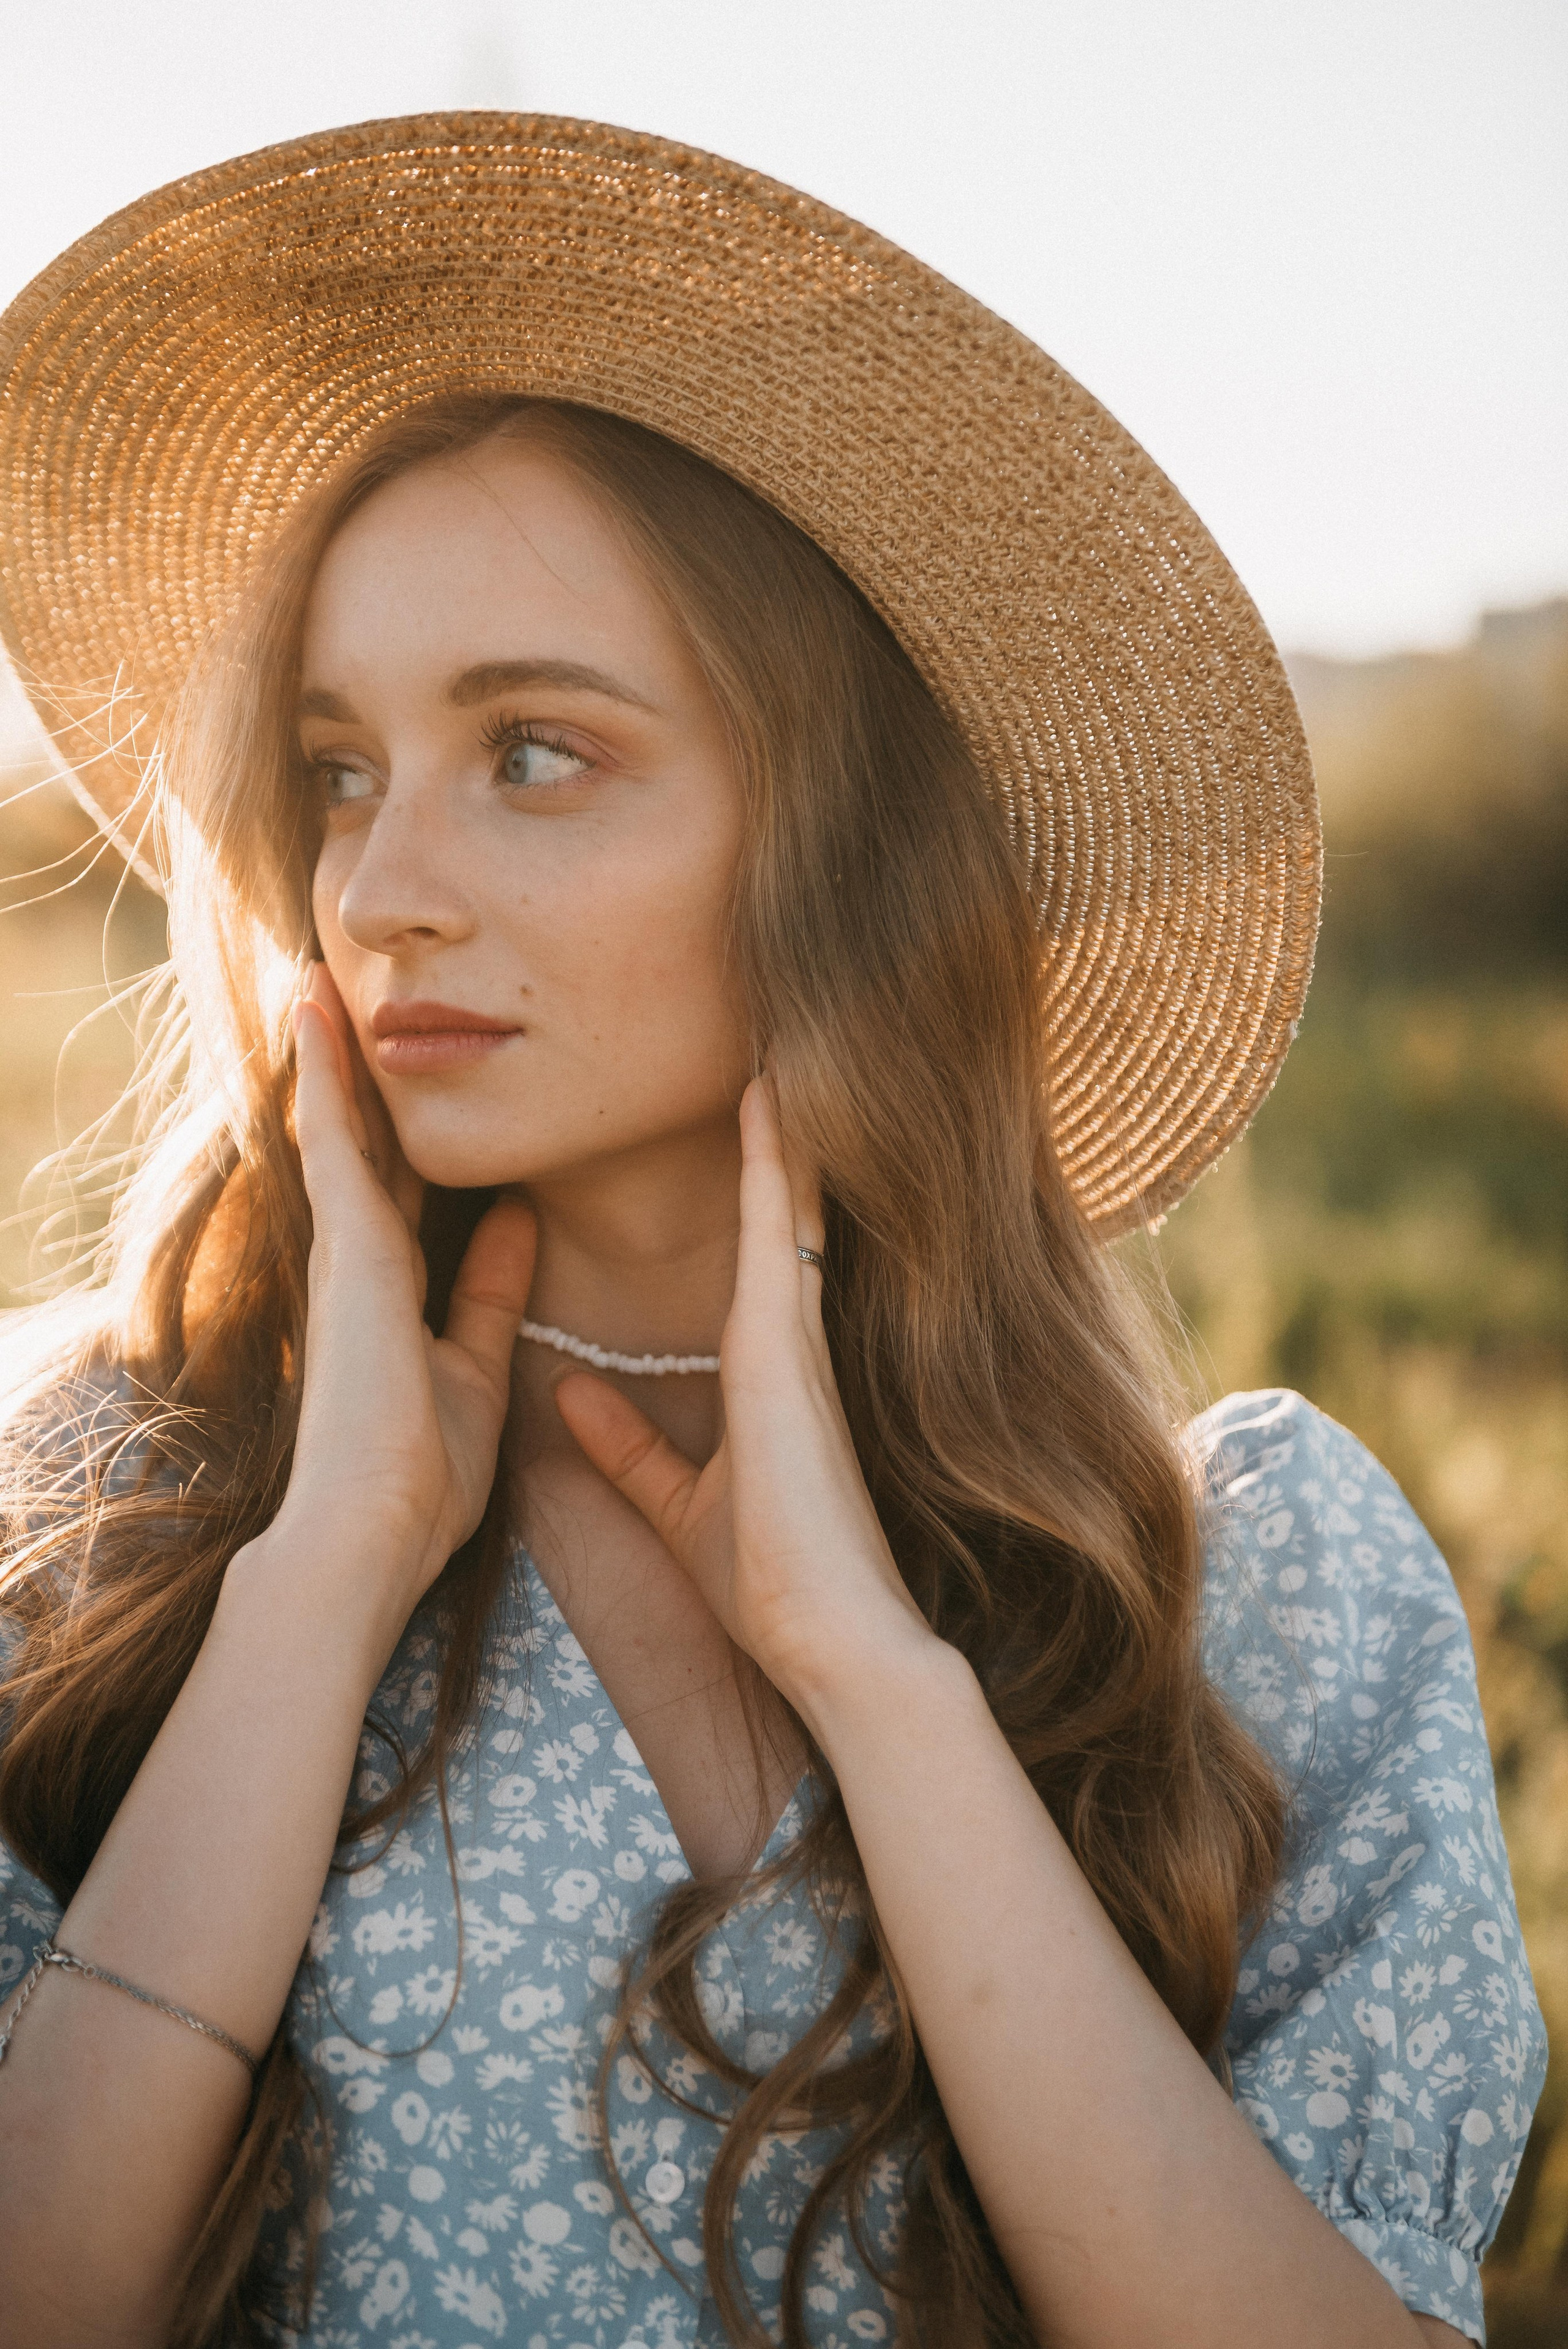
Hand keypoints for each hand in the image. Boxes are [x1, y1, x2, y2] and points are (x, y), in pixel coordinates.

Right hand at [275, 964, 535, 1626]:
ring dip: (329, 1061)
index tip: (400, 1081)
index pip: (399, 1193)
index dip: (397, 1135)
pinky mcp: (346, 1254)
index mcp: (395, 1294)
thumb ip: (489, 1296)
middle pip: (359, 1149)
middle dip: (352, 1081)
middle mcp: (361, 1265)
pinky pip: (332, 1145)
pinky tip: (316, 1019)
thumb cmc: (421, 1476)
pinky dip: (326, 1082)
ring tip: (318, 984)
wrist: (375, 1535)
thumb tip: (518, 1223)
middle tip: (341, 1001)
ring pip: (337, 1134)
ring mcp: (345, 1256)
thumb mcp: (475, 1369)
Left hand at [554, 1079, 933, 1720]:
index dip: (756, 1180)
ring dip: (780, 1126)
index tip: (747, 1113)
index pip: (758, 1249)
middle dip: (776, 1135)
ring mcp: (793, 1336)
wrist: (828, 1640)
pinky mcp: (785, 1348)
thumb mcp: (678, 1504)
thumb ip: (626, 1446)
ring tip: (771, 1040)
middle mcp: (785, 1337)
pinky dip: (774, 1164)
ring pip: (785, 1203)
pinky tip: (770, 1099)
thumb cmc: (772, 1582)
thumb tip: (568, 1391)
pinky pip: (777, 1232)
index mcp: (764, 1369)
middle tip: (767, 1047)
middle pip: (780, 1210)